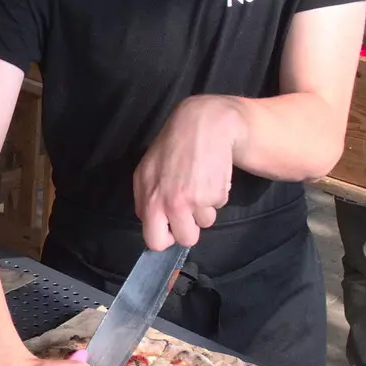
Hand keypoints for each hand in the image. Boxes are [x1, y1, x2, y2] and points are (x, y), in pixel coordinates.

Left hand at [133, 96, 242, 250]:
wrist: (202, 124)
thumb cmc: (172, 147)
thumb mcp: (147, 171)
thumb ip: (146, 199)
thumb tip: (153, 224)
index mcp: (149, 200)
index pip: (154, 241)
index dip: (166, 237)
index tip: (171, 228)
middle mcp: (169, 203)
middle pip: (186, 239)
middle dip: (190, 230)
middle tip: (191, 211)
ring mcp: (194, 200)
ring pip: (205, 223)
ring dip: (205, 208)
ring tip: (200, 183)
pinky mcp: (215, 194)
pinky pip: (219, 206)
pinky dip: (217, 194)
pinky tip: (211, 175)